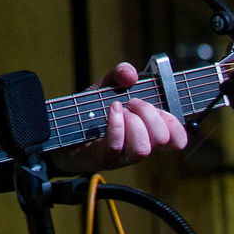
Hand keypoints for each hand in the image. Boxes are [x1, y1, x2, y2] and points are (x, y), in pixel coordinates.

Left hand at [53, 62, 187, 174]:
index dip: (174, 123)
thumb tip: (131, 75)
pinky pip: (115, 145)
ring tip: (118, 108)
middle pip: (164, 140)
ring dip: (134, 122)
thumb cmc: (88, 111)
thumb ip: (120, 74)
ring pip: (143, 148)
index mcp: (146, 135)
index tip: (157, 107)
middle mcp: (136, 148)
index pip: (177, 140)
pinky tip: (110, 110)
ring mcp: (118, 156)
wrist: (56, 129)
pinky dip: (116, 124)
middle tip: (132, 102)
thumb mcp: (106, 87)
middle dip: (150, 114)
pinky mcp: (98, 158)